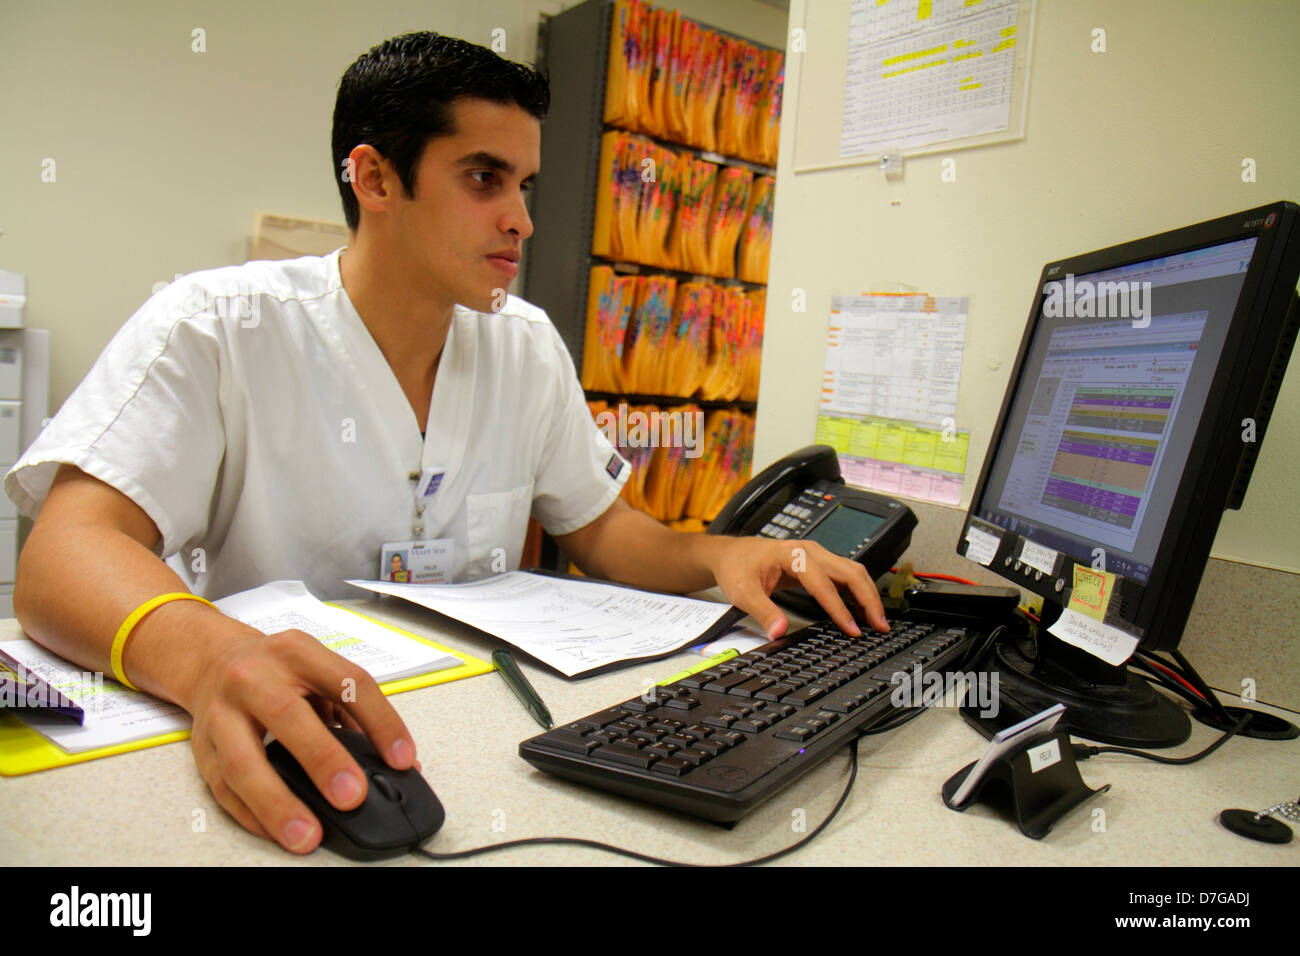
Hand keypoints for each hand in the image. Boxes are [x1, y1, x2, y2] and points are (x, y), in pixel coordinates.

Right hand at [184, 628, 417, 853]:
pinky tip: (278, 832)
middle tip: (352, 797)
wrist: (212, 660)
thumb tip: (397, 763)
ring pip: (244, 762)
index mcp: (297, 652)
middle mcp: (254, 677)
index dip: (380, 721)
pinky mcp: (201, 748)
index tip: (402, 759)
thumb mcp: (317, 671)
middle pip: (287, 714)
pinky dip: (253, 815)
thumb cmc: (277, 672)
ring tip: (308, 835)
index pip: (347, 682)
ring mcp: (221, 712)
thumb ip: (353, 711)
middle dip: (323, 759)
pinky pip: (224, 789)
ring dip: (278, 804)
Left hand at [706, 537, 888, 640]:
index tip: (852, 629)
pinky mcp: (819, 563)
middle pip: (850, 572)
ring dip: (868, 595)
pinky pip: (846, 575)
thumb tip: (780, 632)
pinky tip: (864, 610)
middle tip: (881, 625)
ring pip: (853, 572)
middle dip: (868, 599)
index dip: (840, 608)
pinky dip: (859, 592)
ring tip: (879, 621)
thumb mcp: (743, 592)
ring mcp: (817, 555)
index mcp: (793, 554)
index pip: (824, 584)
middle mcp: (810, 551)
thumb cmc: (738, 567)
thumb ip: (763, 612)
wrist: (732, 554)